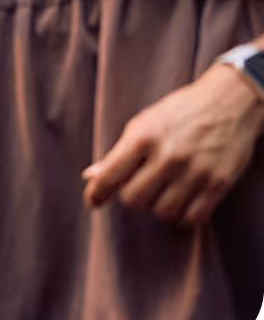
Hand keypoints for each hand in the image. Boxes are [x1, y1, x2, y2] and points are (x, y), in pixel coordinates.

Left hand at [82, 62, 263, 226]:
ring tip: (162, 191)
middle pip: (133, 199)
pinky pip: (192, 218)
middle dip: (131, 198)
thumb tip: (91, 177)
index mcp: (143, 137)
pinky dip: (183, 215)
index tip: (94, 202)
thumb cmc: (180, 112)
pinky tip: (182, 201)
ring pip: (162, 212)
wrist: (229, 101)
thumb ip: (118, 153)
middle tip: (138, 190)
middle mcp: (168, 156)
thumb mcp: (143, 124)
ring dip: (158, 206)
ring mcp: (194, 172)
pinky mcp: (218, 184)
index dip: (97, 193)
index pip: (110, 175)